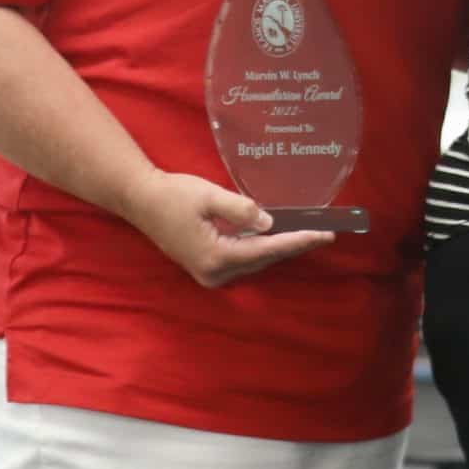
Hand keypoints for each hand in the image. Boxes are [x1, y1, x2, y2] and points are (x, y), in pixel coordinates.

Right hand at [118, 169, 335, 288]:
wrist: (141, 200)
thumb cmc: (173, 195)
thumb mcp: (210, 196)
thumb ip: (241, 210)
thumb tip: (270, 223)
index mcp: (215, 257)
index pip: (267, 250)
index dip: (298, 240)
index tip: (324, 235)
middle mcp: (214, 272)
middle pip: (264, 259)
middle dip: (295, 245)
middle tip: (327, 233)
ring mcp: (209, 273)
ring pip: (256, 261)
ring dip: (281, 247)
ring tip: (311, 235)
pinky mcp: (208, 266)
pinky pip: (244, 258)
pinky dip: (264, 248)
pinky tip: (282, 237)